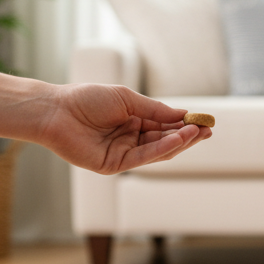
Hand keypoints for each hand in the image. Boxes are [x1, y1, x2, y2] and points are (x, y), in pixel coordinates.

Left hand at [36, 83, 211, 173]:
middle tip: (207, 130)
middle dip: (187, 136)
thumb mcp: (127, 98)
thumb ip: (155, 109)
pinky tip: (176, 139)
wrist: (56, 110)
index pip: (164, 125)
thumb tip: (182, 115)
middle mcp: (130, 138)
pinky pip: (142, 158)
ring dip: (178, 142)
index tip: (204, 120)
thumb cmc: (86, 99)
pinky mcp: (114, 165)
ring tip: (196, 133)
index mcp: (133, 121)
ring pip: (157, 151)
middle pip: (165, 140)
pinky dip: (160, 149)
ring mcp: (123, 153)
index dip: (185, 124)